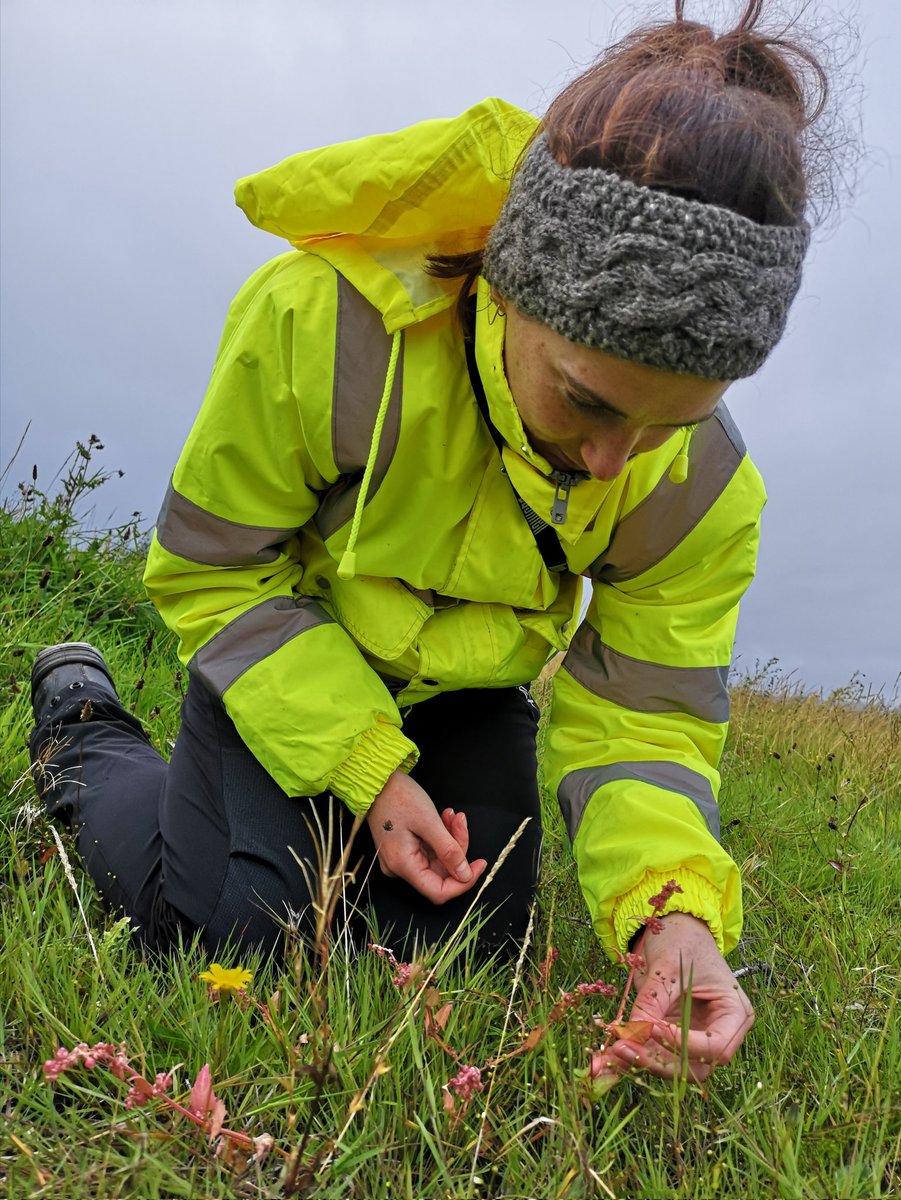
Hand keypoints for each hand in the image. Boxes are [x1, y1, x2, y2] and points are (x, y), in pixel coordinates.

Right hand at [366, 770, 486, 903]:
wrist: (377, 780)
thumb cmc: (397, 796)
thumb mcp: (428, 822)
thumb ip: (449, 851)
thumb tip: (465, 875)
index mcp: (403, 865)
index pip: (439, 892)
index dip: (463, 882)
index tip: (479, 865)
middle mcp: (399, 867)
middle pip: (441, 873)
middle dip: (457, 849)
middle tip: (461, 823)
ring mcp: (401, 858)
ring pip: (438, 859)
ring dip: (450, 839)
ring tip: (453, 816)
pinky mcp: (404, 849)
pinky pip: (430, 850)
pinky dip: (441, 836)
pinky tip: (444, 818)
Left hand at [604, 913, 753, 1081]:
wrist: (675, 929)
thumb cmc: (682, 940)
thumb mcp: (668, 967)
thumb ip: (653, 1000)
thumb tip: (632, 1031)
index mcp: (734, 1012)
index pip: (716, 1046)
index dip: (685, 1044)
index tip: (653, 1030)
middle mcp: (720, 1032)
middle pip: (694, 1064)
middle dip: (657, 1060)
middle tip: (622, 1048)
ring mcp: (697, 1038)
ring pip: (674, 1066)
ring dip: (642, 1062)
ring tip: (611, 1054)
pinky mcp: (674, 1038)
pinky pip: (657, 1054)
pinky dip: (635, 1055)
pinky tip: (609, 1058)